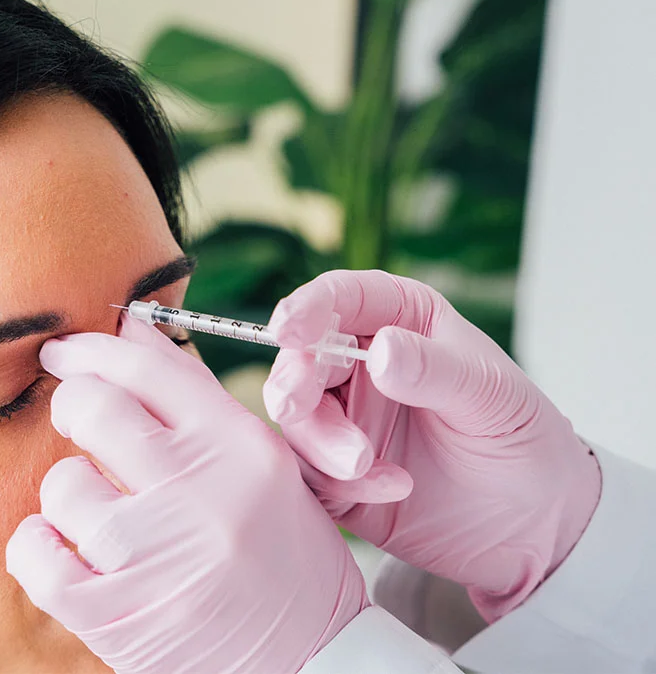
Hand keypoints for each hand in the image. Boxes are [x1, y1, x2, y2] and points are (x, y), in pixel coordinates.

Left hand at [6, 315, 366, 673]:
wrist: (310, 662)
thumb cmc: (283, 555)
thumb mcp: (263, 467)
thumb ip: (195, 398)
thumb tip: (128, 329)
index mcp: (241, 448)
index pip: (147, 368)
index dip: (93, 348)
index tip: (65, 351)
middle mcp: (200, 494)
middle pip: (92, 408)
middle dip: (72, 405)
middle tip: (78, 419)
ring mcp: (155, 557)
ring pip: (61, 485)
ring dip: (71, 495)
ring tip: (101, 515)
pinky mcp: (116, 616)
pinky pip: (33, 554)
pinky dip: (36, 546)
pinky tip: (62, 549)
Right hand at [263, 269, 600, 621]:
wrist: (537, 526)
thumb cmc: (524, 441)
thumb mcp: (493, 398)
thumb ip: (435, 371)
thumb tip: (380, 351)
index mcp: (401, 323)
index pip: (342, 299)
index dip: (307, 307)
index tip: (289, 329)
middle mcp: (362, 365)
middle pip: (301, 358)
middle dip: (294, 381)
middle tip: (297, 405)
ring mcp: (346, 420)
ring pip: (296, 417)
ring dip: (320, 440)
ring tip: (364, 465)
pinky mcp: (336, 475)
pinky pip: (309, 473)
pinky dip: (338, 483)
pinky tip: (393, 489)